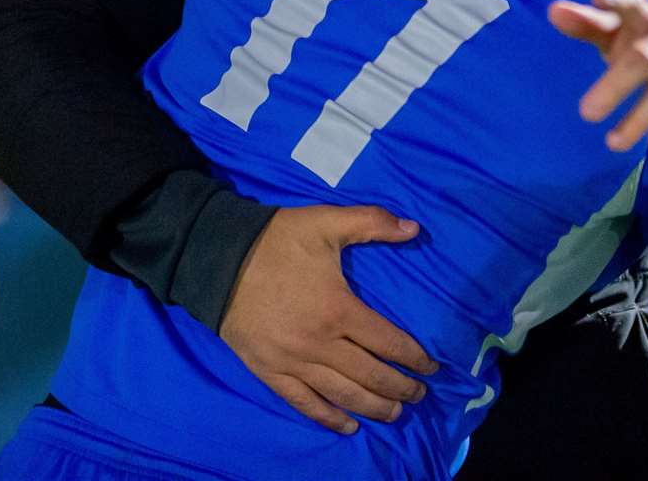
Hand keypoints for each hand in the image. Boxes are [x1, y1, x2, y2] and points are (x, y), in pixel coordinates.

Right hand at [219, 203, 437, 433]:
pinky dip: (328, 417)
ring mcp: (293, 362)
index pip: (387, 342)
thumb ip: (373, 222)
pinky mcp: (268, 371)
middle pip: (370, 376)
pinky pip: (303, 402)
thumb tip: (415, 227)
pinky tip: (347, 426)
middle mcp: (319, 344)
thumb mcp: (328, 221)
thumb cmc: (277, 240)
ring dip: (373, 408)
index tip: (431, 368)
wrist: (215, 259)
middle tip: (419, 396)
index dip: (414, 358)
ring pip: (342, 395)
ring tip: (395, 413)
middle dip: (400, 388)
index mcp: (339, 309)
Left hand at [549, 0, 647, 151]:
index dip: (615, 0)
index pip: (630, 4)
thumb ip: (589, 24)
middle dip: (616, 85)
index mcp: (645, 19)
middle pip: (644, 58)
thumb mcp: (623, 32)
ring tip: (613, 143)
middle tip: (586, 113)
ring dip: (640, 117)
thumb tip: (553, 11)